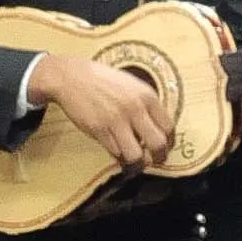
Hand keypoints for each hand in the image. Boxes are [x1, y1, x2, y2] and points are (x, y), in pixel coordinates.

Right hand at [29, 56, 173, 167]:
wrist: (72, 77)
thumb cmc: (103, 80)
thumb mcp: (132, 85)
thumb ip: (146, 104)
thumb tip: (158, 127)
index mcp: (147, 96)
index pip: (169, 127)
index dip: (169, 142)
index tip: (164, 147)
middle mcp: (135, 109)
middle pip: (158, 144)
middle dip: (159, 157)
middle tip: (154, 160)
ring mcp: (116, 121)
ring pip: (136, 155)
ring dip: (137, 164)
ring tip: (135, 163)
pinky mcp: (99, 130)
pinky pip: (115, 153)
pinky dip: (119, 157)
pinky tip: (119, 155)